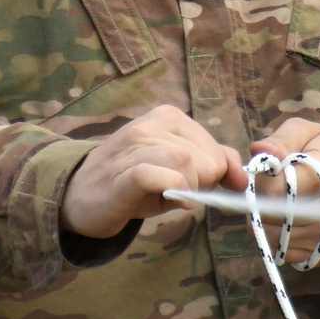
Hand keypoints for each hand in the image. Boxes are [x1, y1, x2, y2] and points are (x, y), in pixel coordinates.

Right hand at [61, 105, 247, 238]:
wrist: (78, 195)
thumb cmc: (132, 183)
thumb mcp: (175, 169)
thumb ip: (211, 165)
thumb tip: (242, 177)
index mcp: (167, 118)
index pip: (214, 147)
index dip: (219, 174)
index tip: (209, 189)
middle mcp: (151, 125)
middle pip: (204, 156)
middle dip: (203, 183)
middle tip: (180, 194)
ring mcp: (134, 146)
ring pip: (185, 162)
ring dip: (187, 187)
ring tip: (170, 197)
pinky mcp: (123, 172)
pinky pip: (158, 176)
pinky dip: (172, 189)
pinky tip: (170, 200)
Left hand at [249, 119, 319, 265]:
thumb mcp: (304, 131)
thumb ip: (281, 139)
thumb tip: (260, 151)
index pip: (279, 190)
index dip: (262, 183)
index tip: (264, 173)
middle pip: (276, 218)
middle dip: (260, 204)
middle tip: (265, 190)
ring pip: (277, 240)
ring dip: (266, 223)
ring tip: (275, 204)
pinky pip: (288, 254)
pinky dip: (278, 240)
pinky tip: (285, 221)